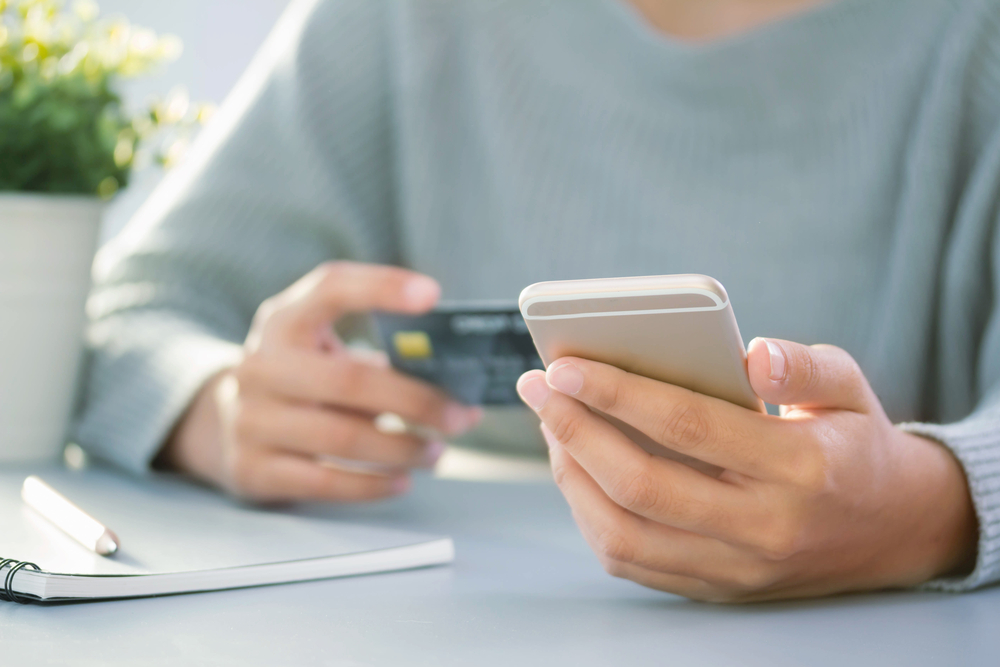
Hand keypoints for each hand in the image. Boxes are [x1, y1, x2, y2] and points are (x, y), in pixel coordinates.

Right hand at [161, 262, 481, 501]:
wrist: (222, 424)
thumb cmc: (301, 380)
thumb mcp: (320, 351)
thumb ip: (375, 357)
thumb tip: (457, 391)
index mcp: (283, 320)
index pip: (332, 287)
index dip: (382, 287)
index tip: (432, 295)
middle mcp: (259, 365)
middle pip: (351, 380)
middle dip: (416, 401)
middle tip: (458, 416)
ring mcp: (250, 419)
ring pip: (343, 437)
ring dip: (403, 448)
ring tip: (436, 452)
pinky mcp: (252, 469)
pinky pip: (325, 482)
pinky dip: (373, 485)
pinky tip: (400, 481)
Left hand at [516, 339, 977, 601]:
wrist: (896, 530)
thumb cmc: (856, 445)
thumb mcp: (850, 388)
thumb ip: (803, 367)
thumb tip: (752, 355)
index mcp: (799, 468)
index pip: (688, 426)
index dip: (616, 393)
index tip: (564, 365)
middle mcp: (763, 528)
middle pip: (641, 486)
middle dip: (574, 432)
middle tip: (539, 389)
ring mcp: (736, 568)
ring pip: (624, 535)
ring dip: (571, 477)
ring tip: (552, 425)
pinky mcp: (716, 588)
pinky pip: (631, 562)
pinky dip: (589, 516)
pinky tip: (577, 470)